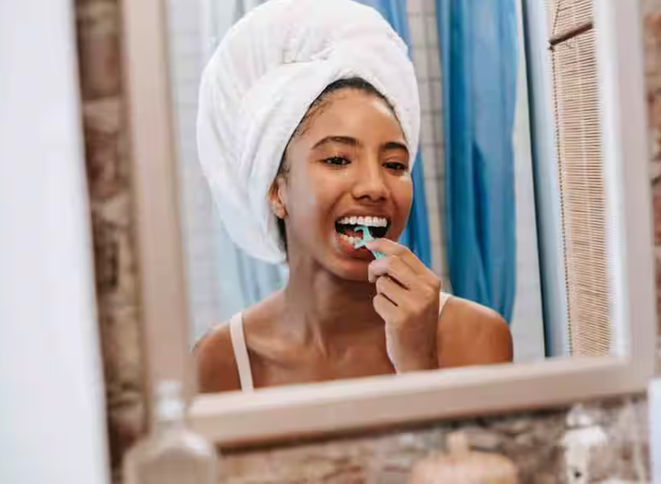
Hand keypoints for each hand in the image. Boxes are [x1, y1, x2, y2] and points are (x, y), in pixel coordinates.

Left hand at [366, 238, 440, 372]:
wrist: (420, 357)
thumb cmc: (415, 323)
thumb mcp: (419, 295)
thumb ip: (405, 274)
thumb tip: (381, 250)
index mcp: (432, 281)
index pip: (404, 252)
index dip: (383, 244)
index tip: (369, 243)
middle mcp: (426, 290)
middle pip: (390, 262)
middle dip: (375, 267)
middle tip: (371, 277)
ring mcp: (414, 304)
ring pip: (381, 283)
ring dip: (380, 294)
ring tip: (391, 307)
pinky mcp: (400, 318)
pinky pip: (377, 301)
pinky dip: (379, 308)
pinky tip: (390, 319)